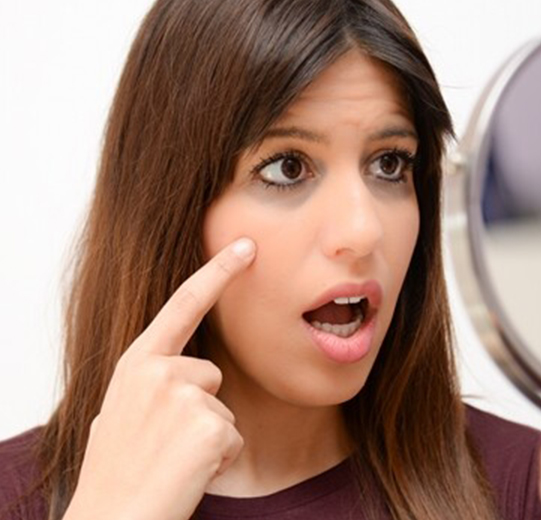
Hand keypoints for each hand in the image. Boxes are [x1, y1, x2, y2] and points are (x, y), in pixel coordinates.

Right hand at [63, 238, 255, 519]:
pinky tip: (188, 474)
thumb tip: (166, 379)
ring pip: (223, 409)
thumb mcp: (119, 411)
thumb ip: (145, 384)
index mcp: (137, 362)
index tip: (246, 245)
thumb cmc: (115, 471)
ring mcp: (183, 396)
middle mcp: (158, 370)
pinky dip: (217, 459)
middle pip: (211, 374)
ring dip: (208, 437)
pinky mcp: (208, 426)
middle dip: (199, 408)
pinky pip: (232, 437)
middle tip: (164, 444)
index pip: (184, 303)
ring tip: (172, 460)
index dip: (217, 272)